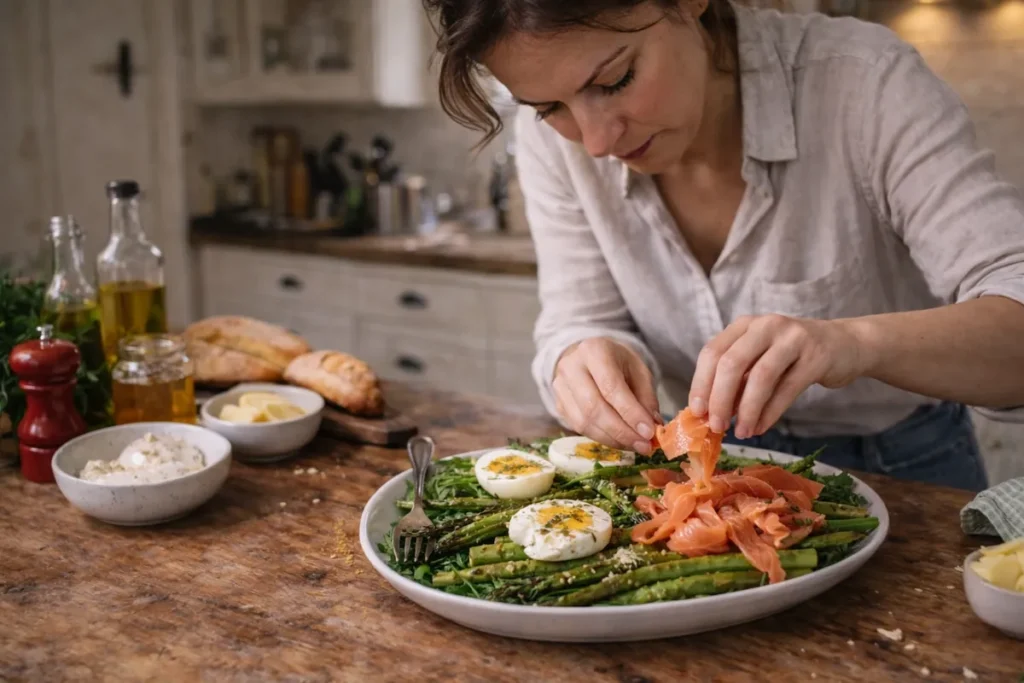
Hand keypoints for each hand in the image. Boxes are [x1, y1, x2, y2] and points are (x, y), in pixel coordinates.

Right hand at [553, 338, 661, 454]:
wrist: (590, 357)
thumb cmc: (617, 363)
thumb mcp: (638, 370)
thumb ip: (646, 397)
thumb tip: (652, 427)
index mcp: (594, 350)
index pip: (610, 386)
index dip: (630, 412)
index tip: (648, 432)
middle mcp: (571, 367)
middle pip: (593, 407)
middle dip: (621, 431)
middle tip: (644, 445)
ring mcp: (560, 387)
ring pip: (584, 422)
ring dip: (612, 439)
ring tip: (635, 445)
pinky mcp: (558, 404)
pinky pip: (579, 428)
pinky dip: (602, 438)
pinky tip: (619, 441)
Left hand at [688, 315, 865, 437]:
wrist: (845, 346)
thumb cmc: (792, 357)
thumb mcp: (760, 359)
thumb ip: (736, 380)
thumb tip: (709, 413)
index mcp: (745, 325)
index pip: (712, 352)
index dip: (701, 383)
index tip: (696, 412)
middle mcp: (766, 326)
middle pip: (732, 362)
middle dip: (720, 398)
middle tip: (716, 426)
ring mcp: (793, 338)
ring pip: (760, 376)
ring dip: (747, 409)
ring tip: (741, 432)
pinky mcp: (817, 356)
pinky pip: (787, 389)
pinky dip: (770, 412)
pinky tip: (760, 427)